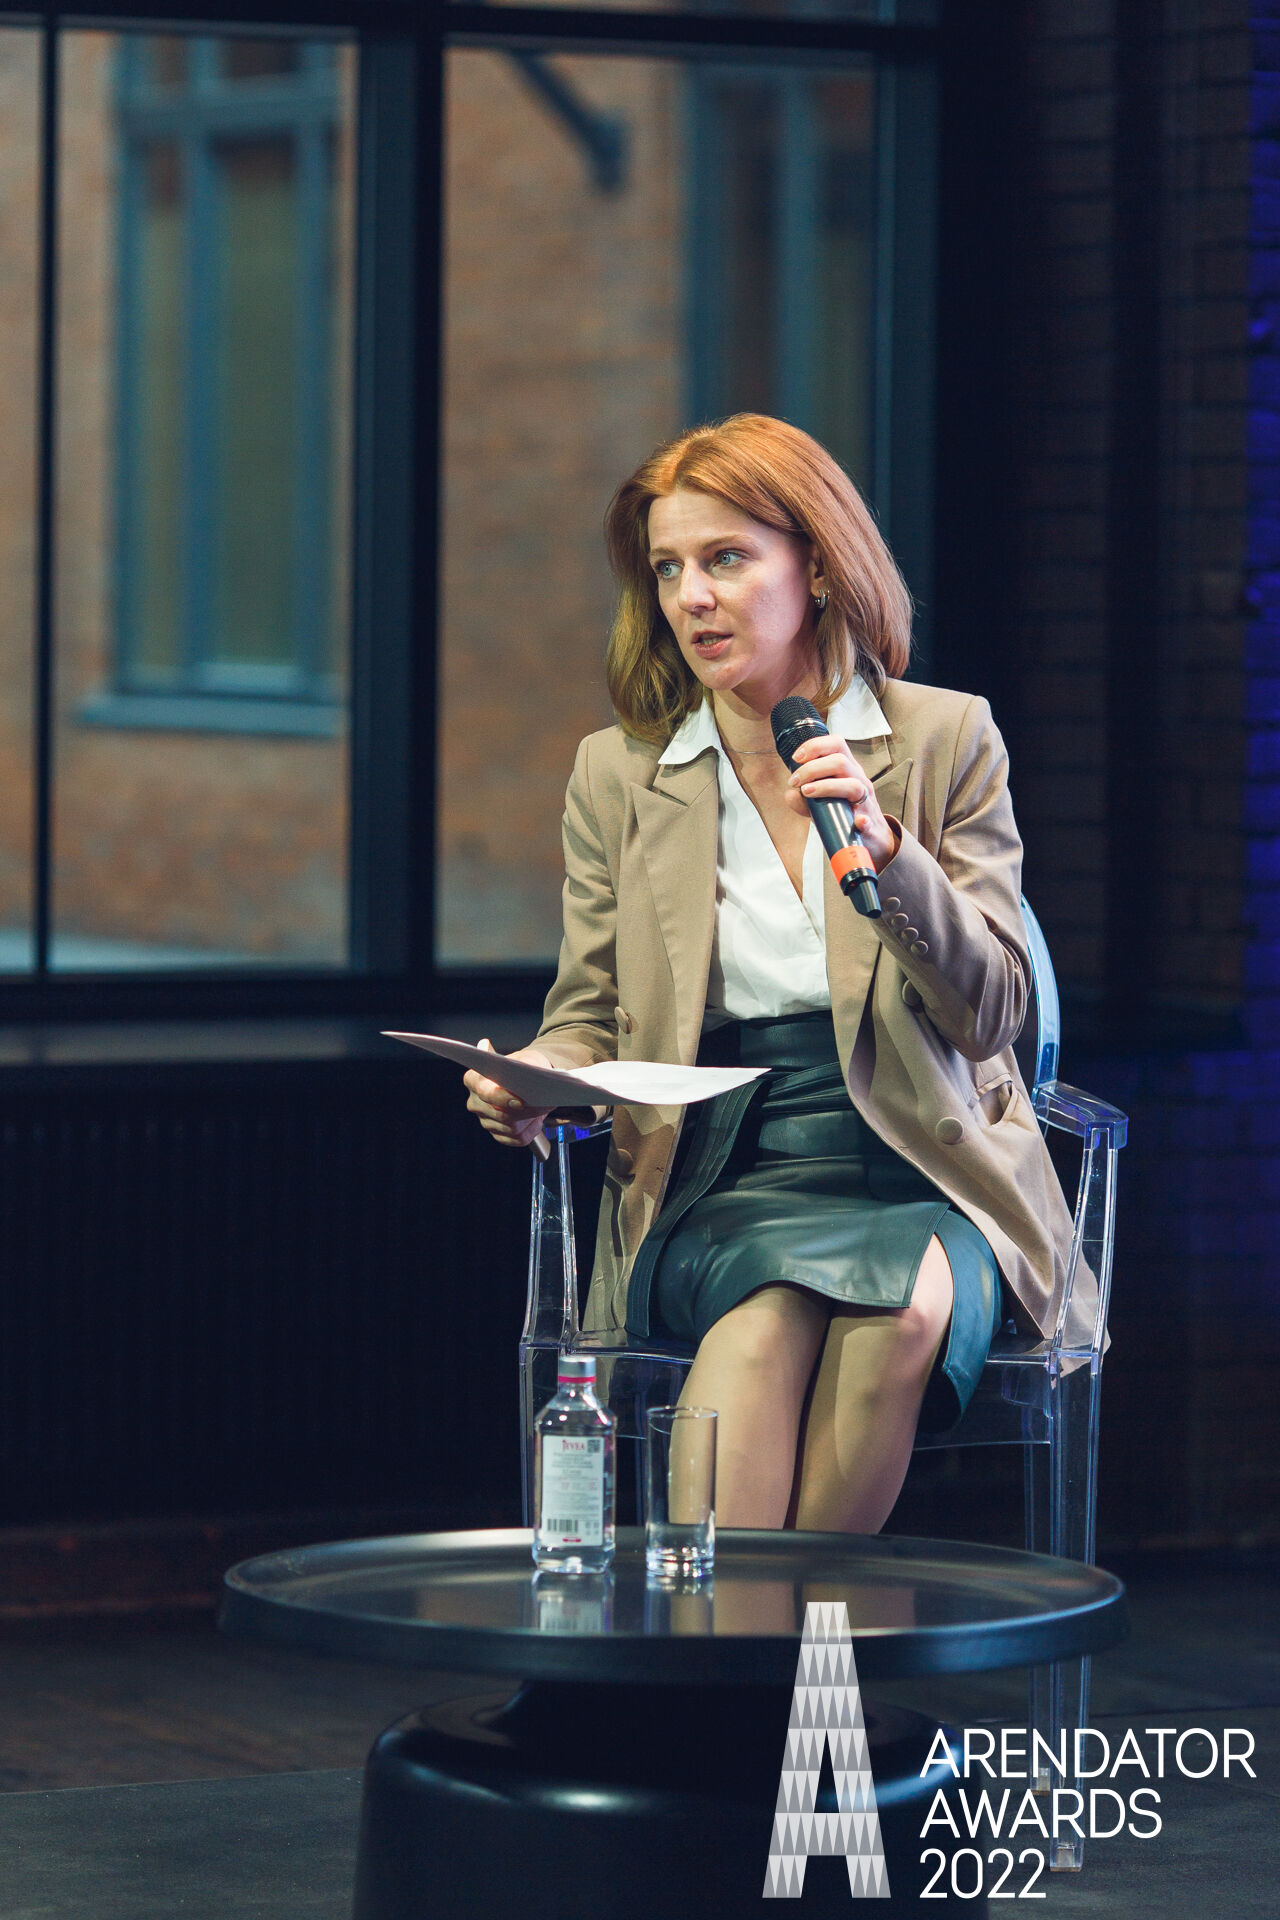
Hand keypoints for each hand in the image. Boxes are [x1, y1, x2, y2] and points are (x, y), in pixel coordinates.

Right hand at [464, 1038, 556, 1151]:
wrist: (528, 1081)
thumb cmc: (524, 1067)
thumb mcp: (527, 1059)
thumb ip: (527, 1066)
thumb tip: (533, 1076)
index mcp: (474, 1080)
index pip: (485, 1092)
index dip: (502, 1098)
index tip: (521, 1102)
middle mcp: (475, 1102)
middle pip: (501, 1114)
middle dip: (526, 1111)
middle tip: (547, 1103)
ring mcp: (485, 1120)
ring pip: (512, 1128)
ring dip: (531, 1119)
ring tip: (542, 1107)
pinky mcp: (497, 1134)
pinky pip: (517, 1139)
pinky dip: (531, 1130)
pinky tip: (536, 1119)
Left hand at [784, 733, 898, 871]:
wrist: (870, 836)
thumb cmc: (844, 812)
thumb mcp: (822, 800)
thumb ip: (804, 798)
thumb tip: (790, 795)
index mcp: (848, 769)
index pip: (836, 744)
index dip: (815, 746)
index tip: (796, 758)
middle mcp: (858, 780)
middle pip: (840, 762)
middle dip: (812, 768)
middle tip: (795, 781)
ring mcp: (866, 801)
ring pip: (853, 785)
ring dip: (826, 787)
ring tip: (807, 792)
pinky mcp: (869, 824)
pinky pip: (868, 820)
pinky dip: (861, 820)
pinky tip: (856, 822)